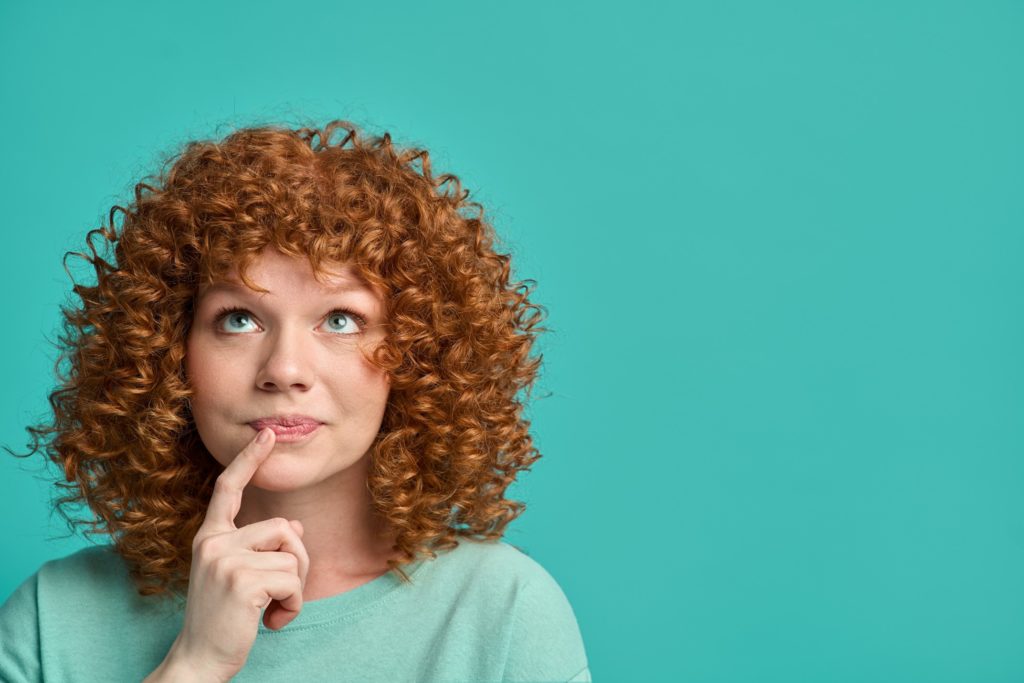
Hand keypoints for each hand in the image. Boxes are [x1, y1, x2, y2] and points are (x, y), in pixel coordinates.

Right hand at [157, 427, 309, 681]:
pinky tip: (271, 623)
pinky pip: (293, 580)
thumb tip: (295, 528)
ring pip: (292, 555)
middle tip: (282, 594)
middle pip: (284, 528)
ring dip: (295, 587)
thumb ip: (262, 549)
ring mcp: (225, 560)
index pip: (228, 489)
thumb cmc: (223, 620)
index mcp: (210, 538)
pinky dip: (293, 605)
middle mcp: (213, 543)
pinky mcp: (241, 581)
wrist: (199, 660)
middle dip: (297, 562)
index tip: (268, 434)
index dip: (249, 460)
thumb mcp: (240, 577)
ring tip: (273, 610)